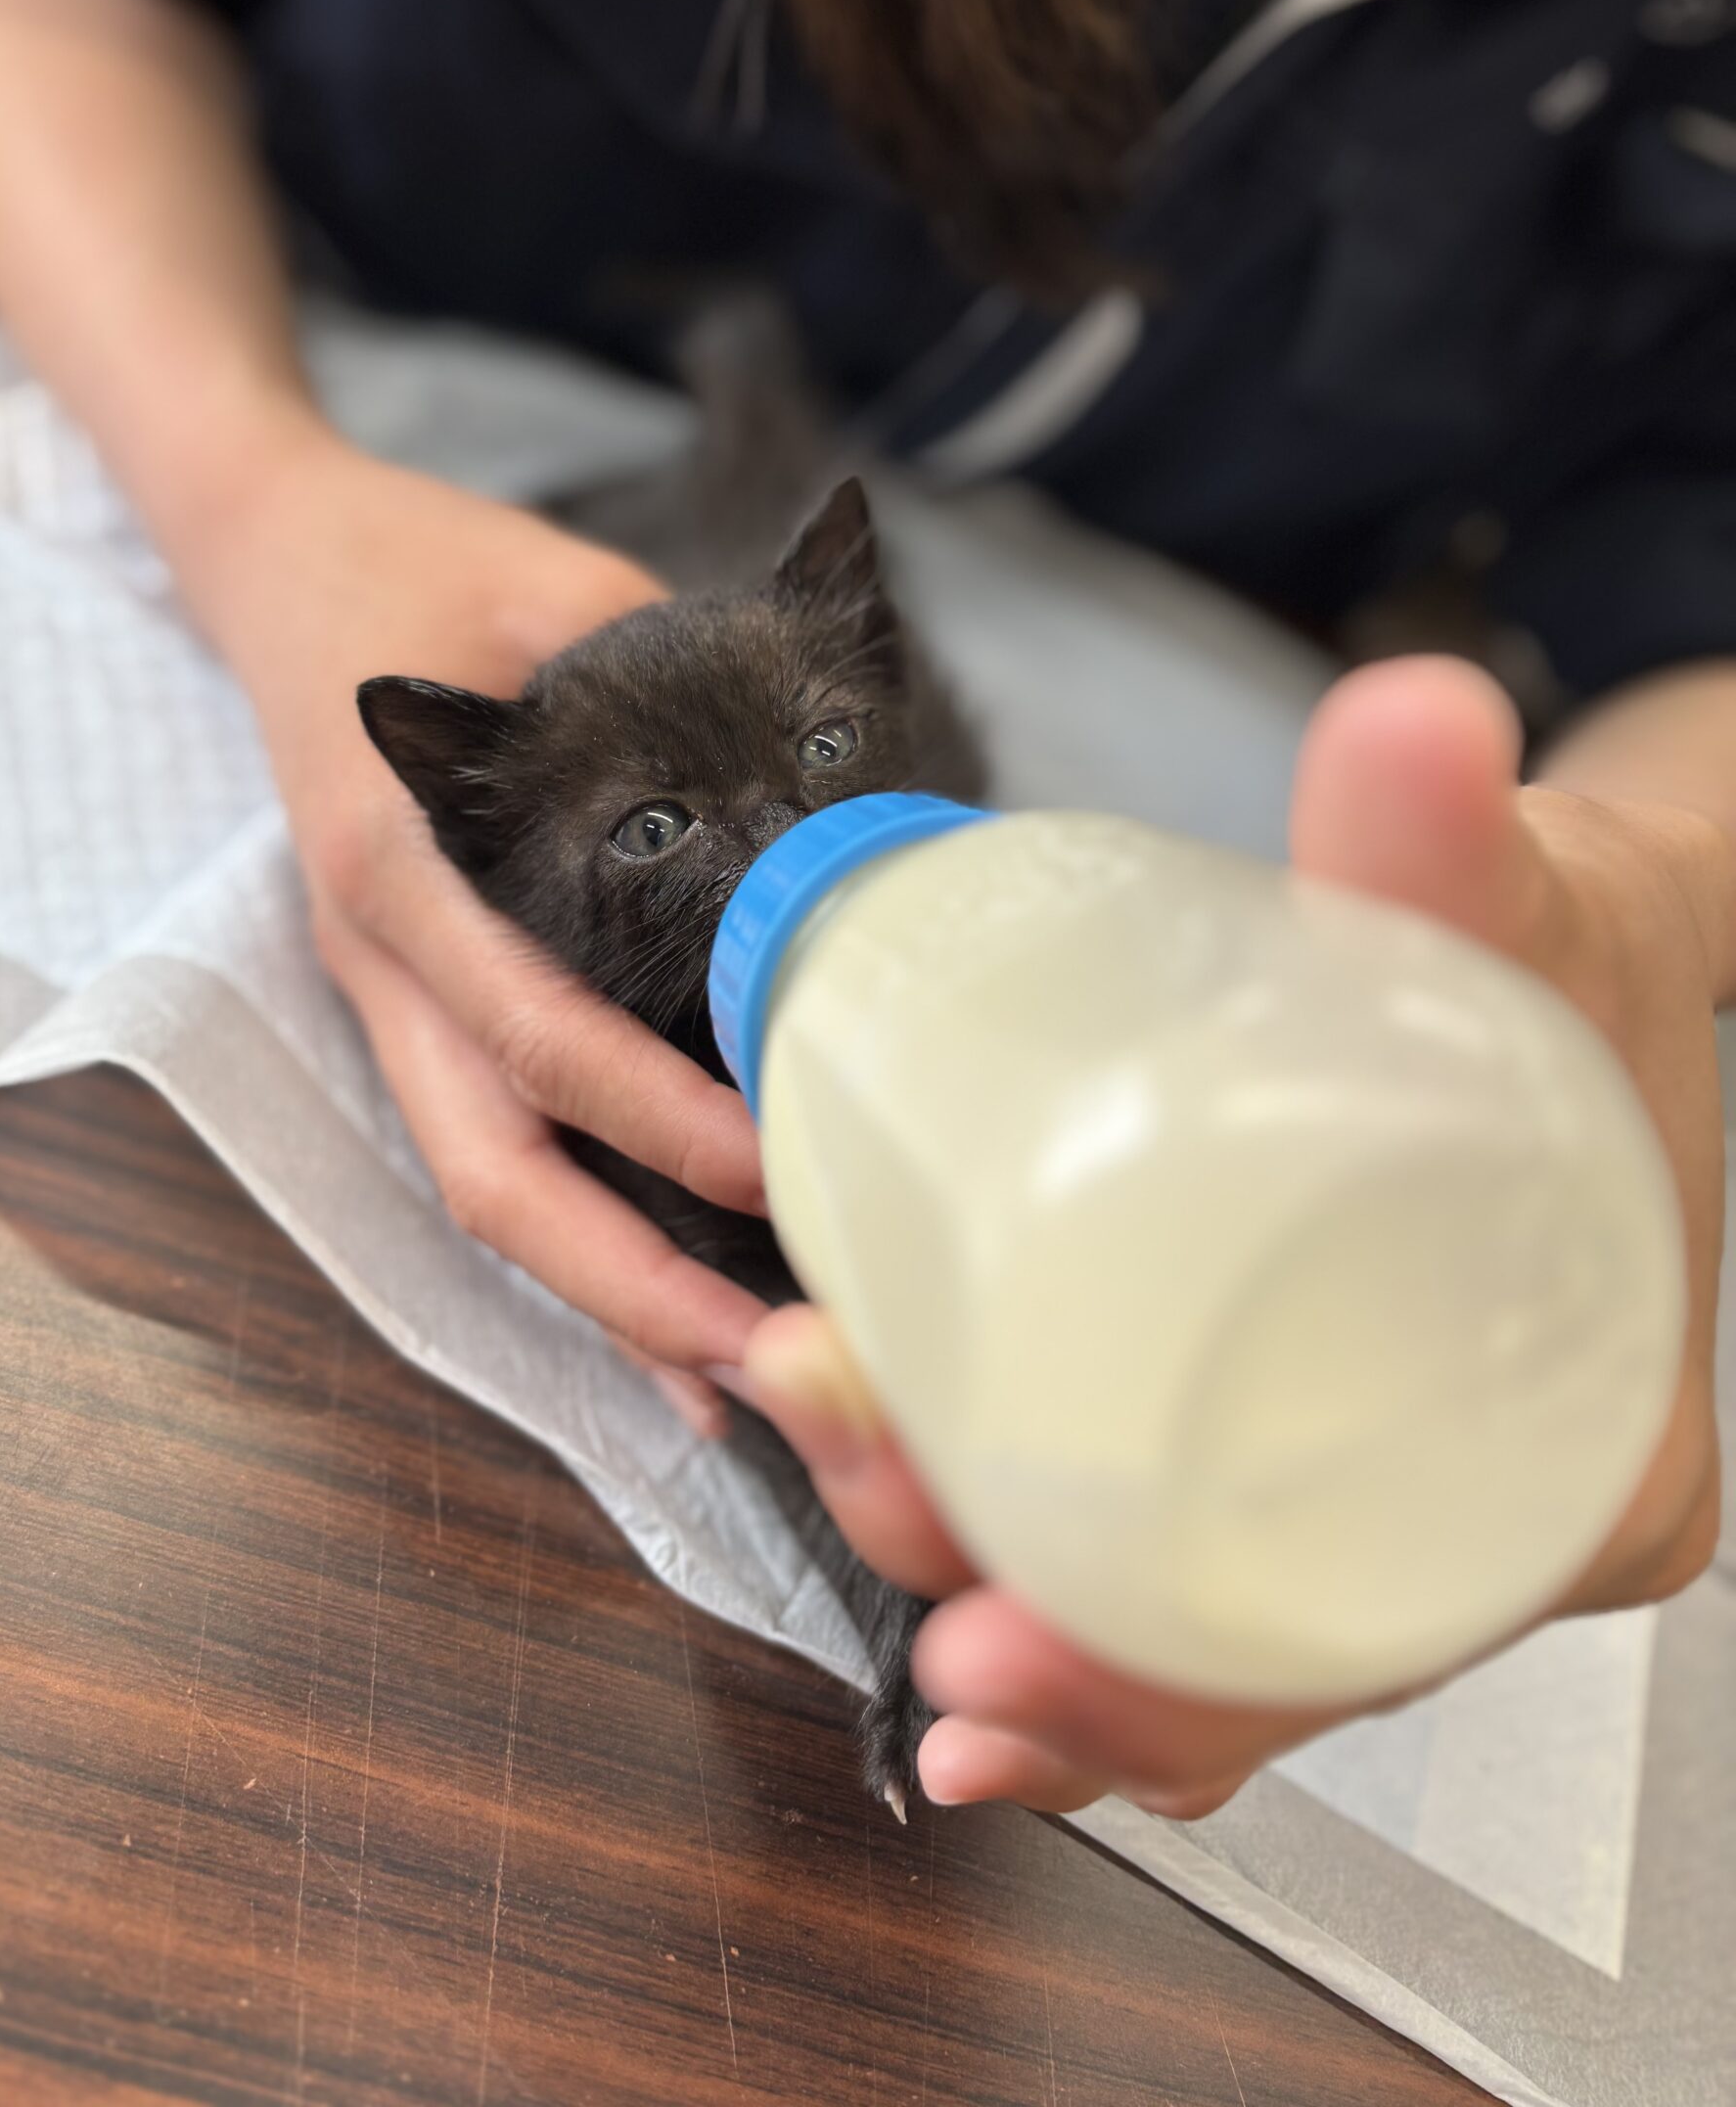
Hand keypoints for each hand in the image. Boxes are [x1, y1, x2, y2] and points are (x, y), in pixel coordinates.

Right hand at [213, 437, 769, 1433]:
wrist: (272, 558)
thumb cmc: (415, 564)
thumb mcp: (552, 585)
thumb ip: (669, 680)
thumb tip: (816, 781)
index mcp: (398, 860)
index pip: (529, 1023)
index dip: (649, 1112)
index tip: (774, 1164)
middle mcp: (381, 954)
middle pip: (483, 1170)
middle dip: (619, 1282)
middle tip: (762, 1360)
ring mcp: (388, 992)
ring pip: (479, 1184)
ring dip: (598, 1293)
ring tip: (730, 1380)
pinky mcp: (418, 1003)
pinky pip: (488, 1141)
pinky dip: (574, 1233)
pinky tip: (661, 1306)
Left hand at [744, 655, 1730, 1813]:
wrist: (1568, 953)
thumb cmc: (1570, 960)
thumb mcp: (1537, 907)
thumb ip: (1461, 842)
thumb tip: (1411, 719)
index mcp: (1580, 1476)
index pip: (1361, 1645)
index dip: (1168, 1694)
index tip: (995, 1647)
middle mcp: (1474, 1530)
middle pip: (1226, 1667)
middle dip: (1027, 1651)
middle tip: (861, 1499)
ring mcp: (1373, 1499)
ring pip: (1170, 1635)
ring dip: (994, 1615)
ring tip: (832, 1474)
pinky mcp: (1286, 1439)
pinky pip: (1158, 1569)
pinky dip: (1038, 1586)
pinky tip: (906, 1543)